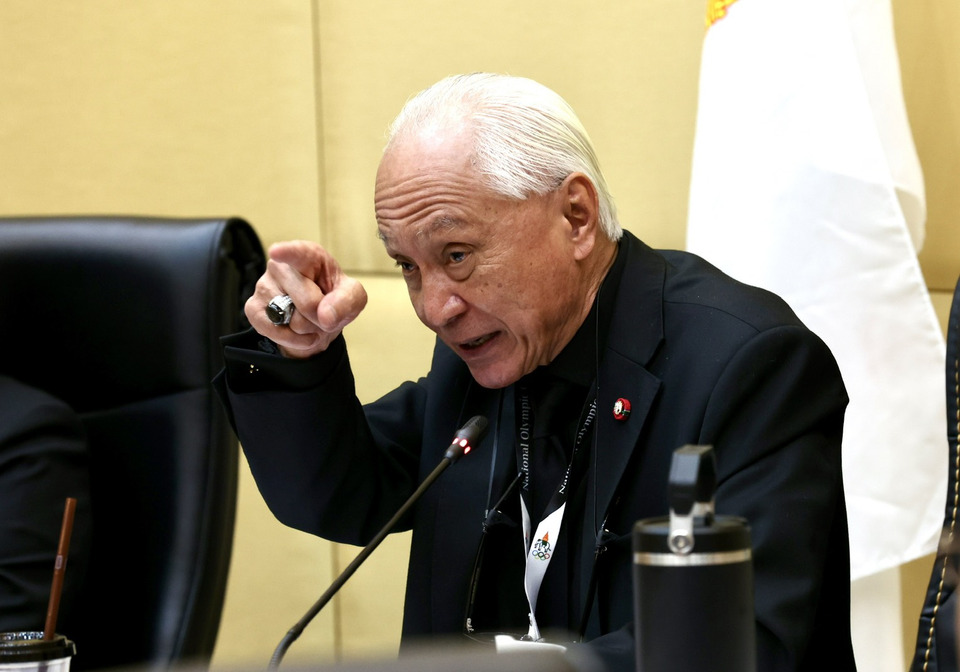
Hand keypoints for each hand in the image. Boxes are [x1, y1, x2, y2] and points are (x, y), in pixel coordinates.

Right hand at [245, 240, 367, 358]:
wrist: (317, 321)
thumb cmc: (333, 299)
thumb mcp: (353, 297)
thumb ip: (347, 301)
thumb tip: (325, 316)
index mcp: (307, 256)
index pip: (297, 253)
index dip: (288, 253)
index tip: (277, 252)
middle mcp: (281, 266)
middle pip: (309, 303)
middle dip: (321, 316)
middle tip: (322, 311)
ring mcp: (263, 286)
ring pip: (294, 321)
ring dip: (308, 329)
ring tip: (308, 318)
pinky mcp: (252, 308)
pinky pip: (275, 332)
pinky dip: (293, 340)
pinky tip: (297, 332)